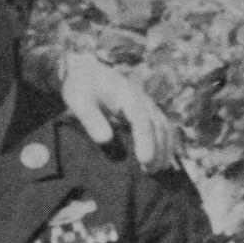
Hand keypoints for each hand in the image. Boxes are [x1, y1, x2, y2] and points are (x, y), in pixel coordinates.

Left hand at [60, 52, 179, 171]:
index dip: (145, 140)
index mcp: (127, 94)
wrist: (85, 70)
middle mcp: (142, 99)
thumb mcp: (79, 101)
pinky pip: (162, 127)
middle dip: (158, 149)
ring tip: (155, 170)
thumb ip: (91, 119)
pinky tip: (159, 161)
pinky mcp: (146, 111)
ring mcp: (146, 104)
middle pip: (158, 125)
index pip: (141, 119)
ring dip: (164, 148)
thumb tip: (105, 140)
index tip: (144, 160)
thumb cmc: (80, 87)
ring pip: (164, 127)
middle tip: (151, 171)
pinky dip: (164, 144)